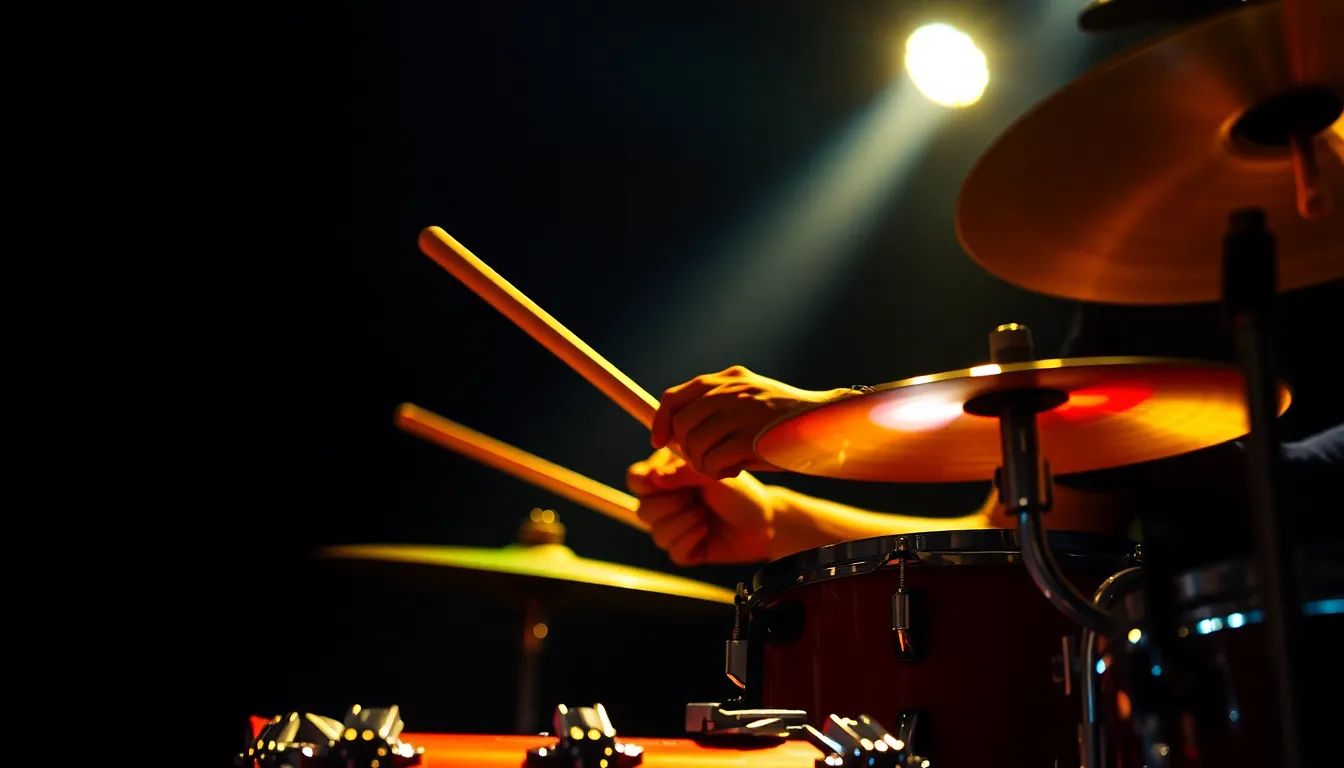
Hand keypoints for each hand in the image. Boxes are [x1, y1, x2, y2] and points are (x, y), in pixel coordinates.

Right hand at [626, 448, 775, 564]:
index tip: (664, 482)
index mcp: (668, 477)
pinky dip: (691, 541)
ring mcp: (674, 527)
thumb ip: (683, 471)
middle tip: (697, 498)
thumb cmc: (741, 493)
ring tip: (706, 514)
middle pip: (643, 509)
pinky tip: (706, 531)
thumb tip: (654, 477)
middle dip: (672, 505)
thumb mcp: (714, 474)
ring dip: (685, 523)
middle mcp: (666, 502)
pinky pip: (673, 552)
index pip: (635, 479)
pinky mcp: (685, 550)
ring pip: (657, 533)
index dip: (644, 483)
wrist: (766, 523)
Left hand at [651, 365, 845, 478]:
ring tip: (726, 465)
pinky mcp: (751, 437)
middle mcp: (732, 389)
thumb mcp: (750, 402)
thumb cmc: (788, 422)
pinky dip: (719, 472)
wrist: (830, 424)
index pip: (676, 396)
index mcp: (729, 378)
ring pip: (695, 445)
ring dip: (705, 464)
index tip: (659, 441)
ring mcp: (742, 411)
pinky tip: (737, 470)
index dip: (662, 422)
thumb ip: (717, 409)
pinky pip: (713, 461)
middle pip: (683, 425)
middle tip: (706, 461)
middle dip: (687, 449)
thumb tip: (674, 434)